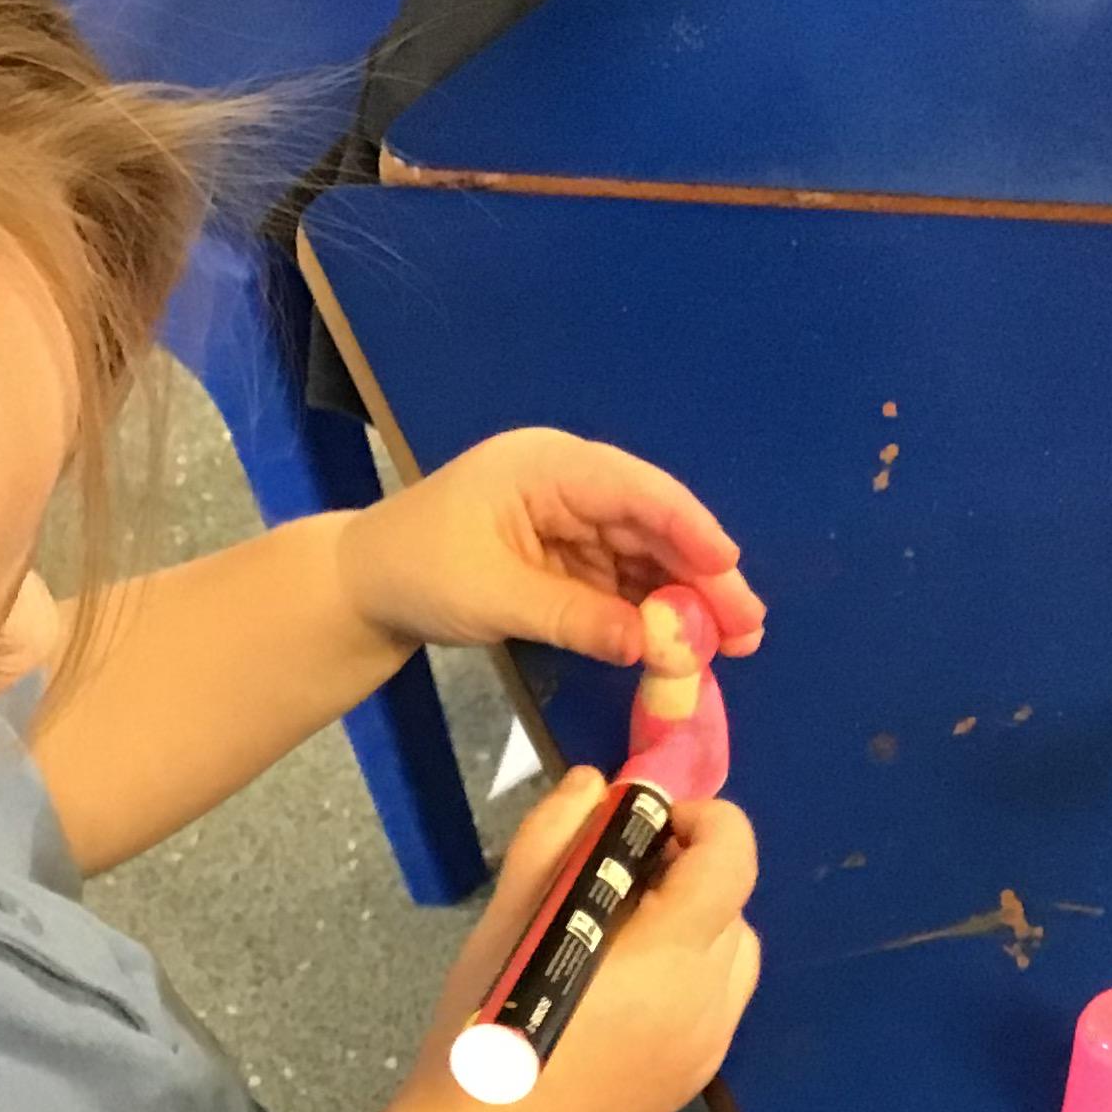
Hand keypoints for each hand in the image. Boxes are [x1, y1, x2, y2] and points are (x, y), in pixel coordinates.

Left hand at [336, 429, 767, 668]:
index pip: (634, 490)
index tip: (730, 569)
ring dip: (686, 598)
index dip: (689, 528)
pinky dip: (650, 611)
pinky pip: (620, 580)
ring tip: (733, 643)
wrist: (361, 587)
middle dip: (702, 574)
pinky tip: (682, 641)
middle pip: (650, 524)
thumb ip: (576, 617)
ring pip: (643, 555)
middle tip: (750, 625)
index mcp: (547, 466)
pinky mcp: (563, 555)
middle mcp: (567, 483)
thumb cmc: (415, 572)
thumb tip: (652, 646)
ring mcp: (568, 520)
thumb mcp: (494, 596)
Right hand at [392, 765, 762, 1111]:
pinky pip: (720, 999)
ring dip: (696, 923)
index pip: (731, 855)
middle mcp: (704, 998)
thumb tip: (597, 784)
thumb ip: (555, 837)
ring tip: (627, 937)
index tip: (648, 824)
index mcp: (664, 954)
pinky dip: (692, 973)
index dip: (701, 819)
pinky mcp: (699, 1072)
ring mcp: (708, 1041)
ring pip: (735, 951)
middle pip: (734, 900)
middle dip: (687, 872)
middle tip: (619, 881)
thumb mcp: (508, 918)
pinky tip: (630, 988)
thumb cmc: (487, 1021)